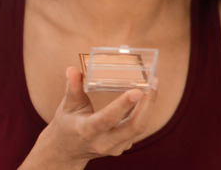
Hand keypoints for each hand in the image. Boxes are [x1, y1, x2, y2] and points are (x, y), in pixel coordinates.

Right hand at [21, 67, 157, 168]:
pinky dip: (144, 111)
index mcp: (87, 131)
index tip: (137, 90)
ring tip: (153, 84)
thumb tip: (73, 69)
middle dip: (147, 104)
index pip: (108, 119)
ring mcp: (115, 147)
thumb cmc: (67, 125)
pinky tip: (147, 94)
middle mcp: (104, 142)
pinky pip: (137, 128)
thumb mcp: (67, 106)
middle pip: (133, 126)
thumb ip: (73, 88)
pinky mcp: (123, 146)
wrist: (67, 151)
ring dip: (149, 105)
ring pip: (139, 128)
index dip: (123, 105)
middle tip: (153, 82)